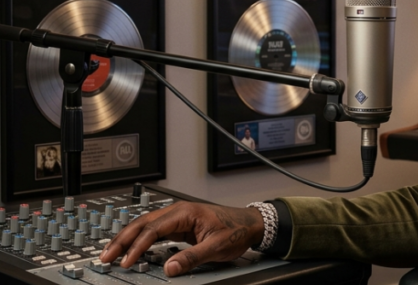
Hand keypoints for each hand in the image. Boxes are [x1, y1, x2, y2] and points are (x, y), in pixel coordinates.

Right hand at [99, 201, 264, 276]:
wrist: (250, 223)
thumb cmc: (236, 230)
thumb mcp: (216, 246)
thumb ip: (192, 258)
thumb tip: (169, 269)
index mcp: (185, 213)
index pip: (153, 229)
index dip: (137, 246)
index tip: (127, 260)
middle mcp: (178, 212)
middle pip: (142, 223)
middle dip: (122, 239)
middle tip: (105, 256)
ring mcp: (177, 217)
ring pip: (145, 226)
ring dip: (127, 239)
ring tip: (110, 253)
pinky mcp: (178, 225)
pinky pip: (153, 231)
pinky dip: (139, 240)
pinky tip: (130, 248)